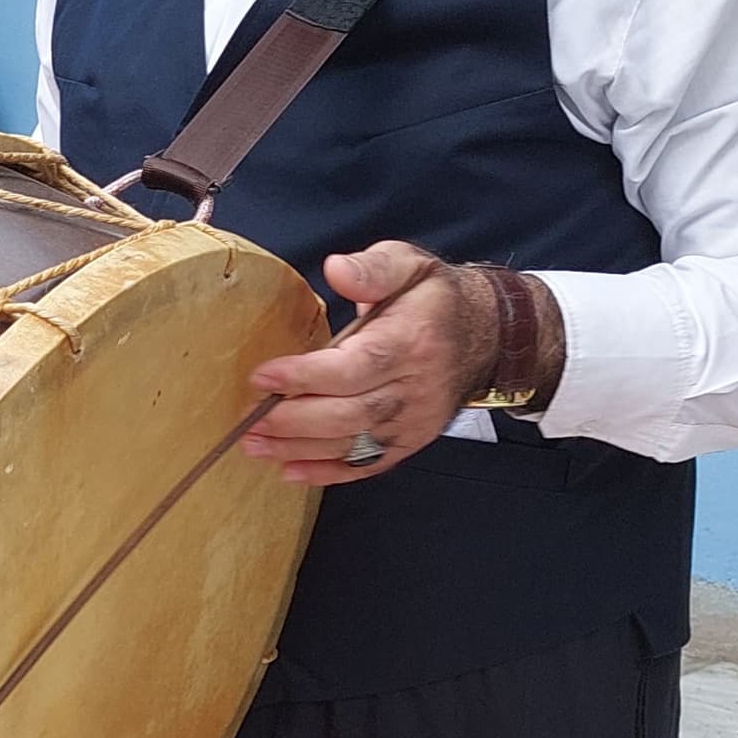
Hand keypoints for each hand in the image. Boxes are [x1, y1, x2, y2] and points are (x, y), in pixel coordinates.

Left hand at [237, 242, 498, 485]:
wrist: (488, 336)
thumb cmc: (434, 298)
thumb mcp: (409, 264)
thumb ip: (372, 267)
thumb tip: (336, 268)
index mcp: (411, 341)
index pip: (355, 367)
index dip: (307, 377)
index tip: (263, 376)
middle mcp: (415, 388)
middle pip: (350, 414)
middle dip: (295, 421)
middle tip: (249, 420)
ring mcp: (414, 421)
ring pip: (354, 444)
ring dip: (301, 449)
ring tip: (255, 445)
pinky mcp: (410, 442)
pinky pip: (368, 465)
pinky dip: (329, 472)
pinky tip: (291, 470)